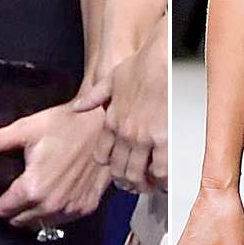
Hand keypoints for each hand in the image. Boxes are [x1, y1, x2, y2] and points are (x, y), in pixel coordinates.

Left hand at [0, 101, 109, 228]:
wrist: (103, 123)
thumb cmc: (66, 123)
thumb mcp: (27, 128)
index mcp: (33, 188)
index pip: (2, 210)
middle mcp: (52, 205)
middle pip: (19, 221)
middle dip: (12, 208)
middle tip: (15, 188)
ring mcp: (71, 209)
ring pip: (40, 223)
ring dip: (33, 212)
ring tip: (34, 190)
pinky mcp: (86, 207)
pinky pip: (63, 219)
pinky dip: (55, 211)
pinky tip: (55, 191)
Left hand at [87, 27, 168, 192]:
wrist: (162, 58)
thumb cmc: (141, 65)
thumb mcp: (111, 78)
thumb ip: (94, 96)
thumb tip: (79, 107)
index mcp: (112, 121)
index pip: (103, 156)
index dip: (110, 165)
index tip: (118, 168)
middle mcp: (125, 133)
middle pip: (119, 171)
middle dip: (126, 181)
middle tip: (134, 184)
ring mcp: (143, 139)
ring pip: (137, 175)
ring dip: (142, 184)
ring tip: (149, 185)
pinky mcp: (163, 140)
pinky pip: (160, 171)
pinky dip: (162, 180)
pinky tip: (165, 179)